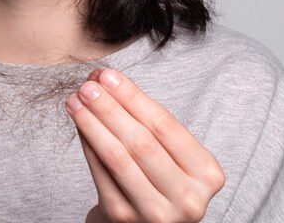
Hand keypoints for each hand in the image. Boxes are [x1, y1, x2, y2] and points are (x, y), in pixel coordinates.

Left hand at [65, 68, 224, 222]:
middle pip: (141, 141)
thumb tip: (106, 81)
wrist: (146, 222)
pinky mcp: (124, 218)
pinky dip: (87, 144)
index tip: (108, 76)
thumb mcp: (170, 151)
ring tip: (76, 100)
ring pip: (118, 157)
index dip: (133, 97)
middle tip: (87, 86)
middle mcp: (188, 198)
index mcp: (208, 174)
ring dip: (93, 124)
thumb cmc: (159, 175)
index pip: (165, 125)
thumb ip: (146, 119)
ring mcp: (156, 213)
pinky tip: (78, 124)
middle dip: (110, 108)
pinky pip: (101, 173)